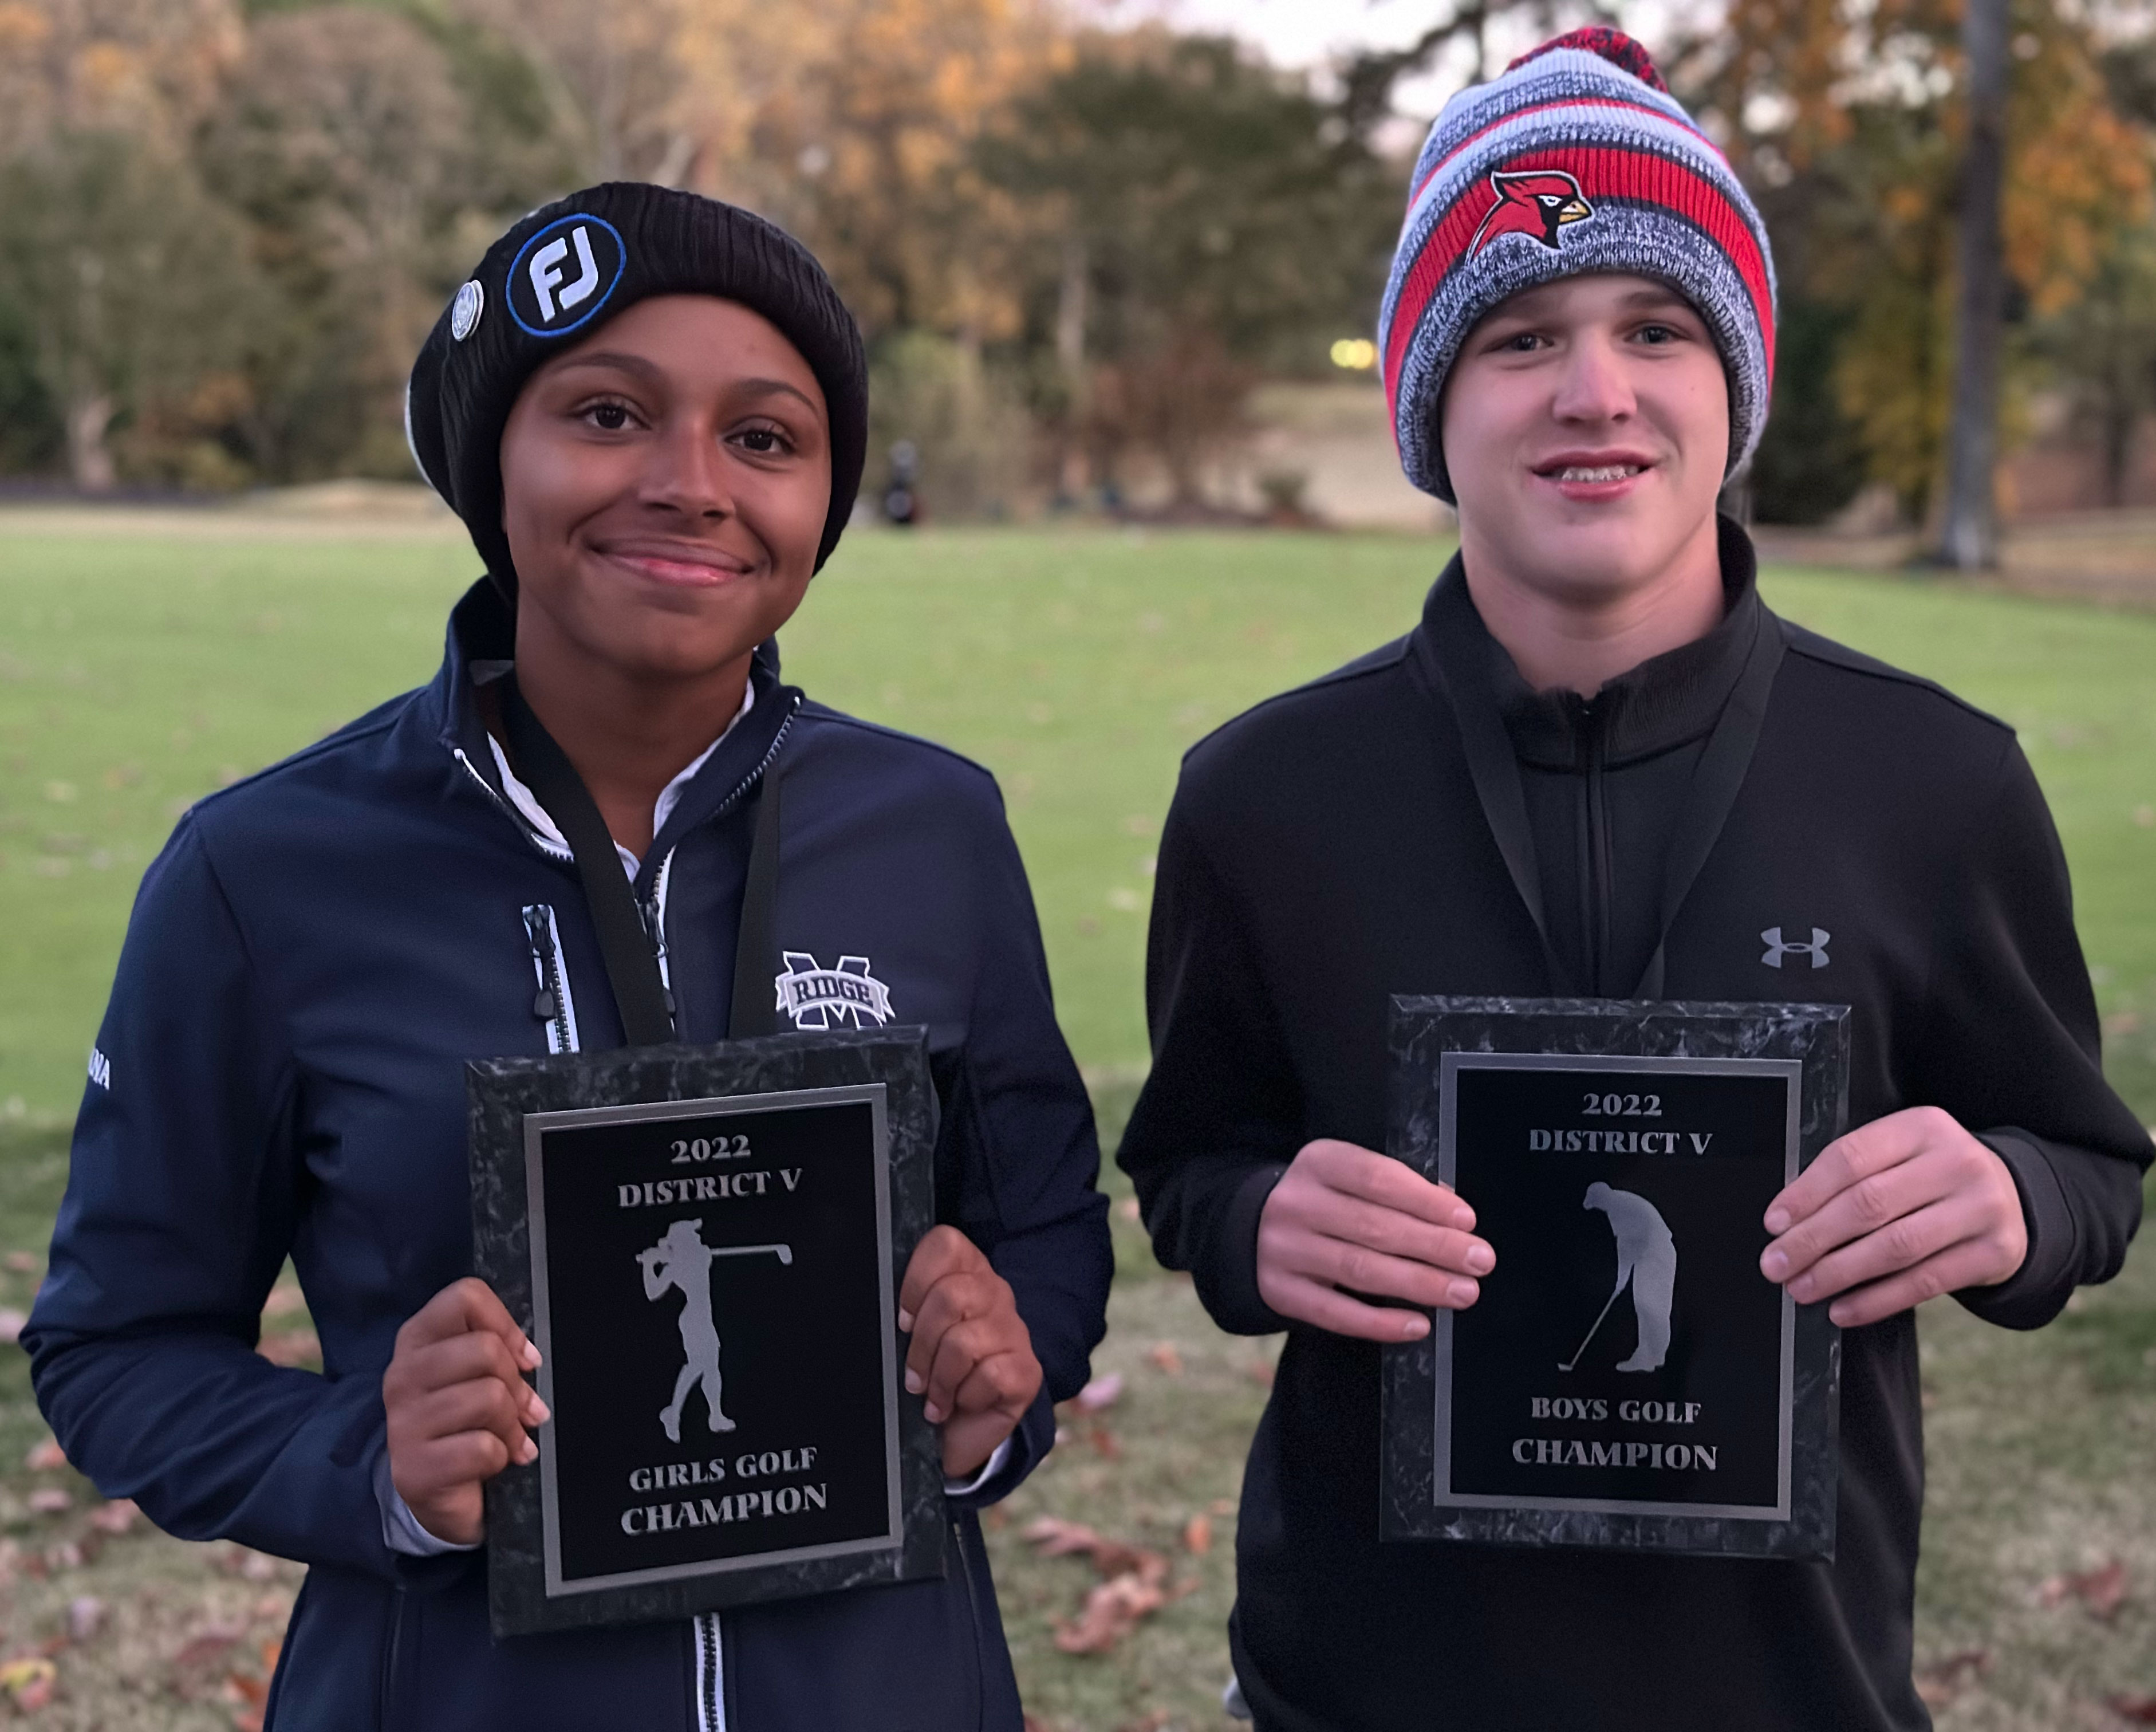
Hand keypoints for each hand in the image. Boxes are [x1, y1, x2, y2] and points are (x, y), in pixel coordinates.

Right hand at [383, 1277, 548, 1545]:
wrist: (437, 1492)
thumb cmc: (466, 1422)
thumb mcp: (476, 1374)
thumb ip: (496, 1349)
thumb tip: (528, 1358)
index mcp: (417, 1339)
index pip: (465, 1297)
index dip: (506, 1325)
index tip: (521, 1358)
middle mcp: (402, 1375)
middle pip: (484, 1349)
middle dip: (516, 1382)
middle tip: (520, 1408)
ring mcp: (402, 1424)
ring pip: (489, 1398)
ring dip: (512, 1424)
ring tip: (507, 1437)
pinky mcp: (413, 1470)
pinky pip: (484, 1447)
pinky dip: (501, 1457)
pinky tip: (492, 1463)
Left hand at [898, 1226, 1041, 1480]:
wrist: (955, 1435)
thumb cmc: (927, 1378)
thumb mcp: (909, 1338)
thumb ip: (902, 1312)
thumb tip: (884, 1312)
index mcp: (966, 1273)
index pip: (946, 1244)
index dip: (916, 1281)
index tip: (903, 1320)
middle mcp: (995, 1294)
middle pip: (951, 1295)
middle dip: (921, 1344)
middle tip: (913, 1373)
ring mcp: (1015, 1332)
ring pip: (964, 1341)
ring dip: (939, 1378)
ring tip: (934, 1396)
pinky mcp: (1027, 1371)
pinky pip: (990, 1375)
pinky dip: (965, 1397)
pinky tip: (960, 1404)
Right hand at [1255, 1139, 1494, 1341]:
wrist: (1251, 1229)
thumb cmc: (1323, 1202)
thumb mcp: (1347, 1178)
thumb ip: (1394, 1190)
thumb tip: (1453, 1215)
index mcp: (1319, 1163)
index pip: (1376, 1178)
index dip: (1424, 1200)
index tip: (1466, 1221)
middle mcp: (1296, 1203)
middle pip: (1374, 1227)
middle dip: (1434, 1246)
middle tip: (1479, 1262)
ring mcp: (1284, 1249)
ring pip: (1359, 1269)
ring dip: (1418, 1283)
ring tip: (1462, 1292)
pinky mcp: (1280, 1291)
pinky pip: (1335, 1313)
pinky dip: (1380, 1322)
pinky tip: (1417, 1324)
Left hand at [1760, 1106, 2027, 1327]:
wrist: (2011, 1198)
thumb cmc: (1932, 1178)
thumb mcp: (1900, 1156)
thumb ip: (1853, 1177)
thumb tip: (1788, 1221)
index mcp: (1922, 1127)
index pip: (1850, 1158)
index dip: (1805, 1194)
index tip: (1774, 1224)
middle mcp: (1956, 1161)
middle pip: (1868, 1204)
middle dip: (1812, 1240)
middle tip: (1776, 1264)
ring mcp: (1981, 1207)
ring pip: (1895, 1246)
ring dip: (1838, 1273)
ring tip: (1801, 1288)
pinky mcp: (1995, 1252)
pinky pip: (1925, 1281)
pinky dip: (1876, 1299)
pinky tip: (1843, 1309)